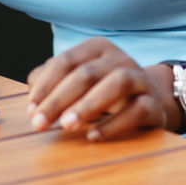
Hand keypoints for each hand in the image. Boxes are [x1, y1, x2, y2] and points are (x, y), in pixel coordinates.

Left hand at [26, 38, 170, 141]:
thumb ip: (53, 82)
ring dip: (88, 105)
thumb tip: (32, 97)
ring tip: (67, 125)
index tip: (31, 109)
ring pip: (117, 84)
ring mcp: (140, 79)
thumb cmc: (104, 88)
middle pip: (86, 73)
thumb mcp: (79, 80)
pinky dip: (114, 124)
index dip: (45, 85)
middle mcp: (119, 58)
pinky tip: (94, 136)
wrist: (151, 98)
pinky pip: (137, 111)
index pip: (66, 61)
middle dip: (59, 99)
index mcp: (96, 48)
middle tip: (40, 123)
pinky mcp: (153, 103)